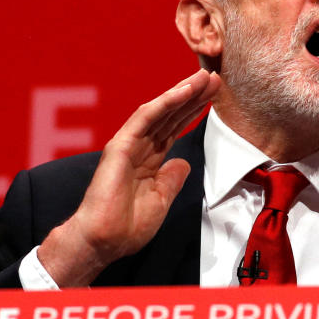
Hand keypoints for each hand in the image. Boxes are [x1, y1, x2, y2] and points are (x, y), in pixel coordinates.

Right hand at [38, 69, 220, 286]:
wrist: (104, 240)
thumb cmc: (127, 226)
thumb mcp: (161, 200)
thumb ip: (172, 179)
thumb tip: (183, 163)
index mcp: (149, 161)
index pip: (174, 129)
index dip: (193, 112)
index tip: (213, 96)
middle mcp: (139, 148)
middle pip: (170, 116)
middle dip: (192, 96)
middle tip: (214, 78)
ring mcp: (129, 144)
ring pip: (160, 111)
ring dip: (182, 93)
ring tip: (204, 78)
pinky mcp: (120, 145)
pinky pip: (146, 118)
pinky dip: (166, 103)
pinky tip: (184, 91)